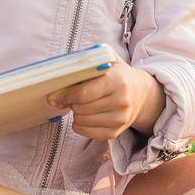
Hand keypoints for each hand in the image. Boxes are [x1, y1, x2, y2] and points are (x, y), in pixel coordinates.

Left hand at [46, 64, 164, 140]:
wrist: (141, 92)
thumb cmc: (116, 74)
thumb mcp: (104, 61)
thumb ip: (79, 70)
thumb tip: (54, 95)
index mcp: (117, 81)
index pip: (83, 93)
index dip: (65, 95)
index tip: (54, 95)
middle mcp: (121, 101)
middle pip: (81, 108)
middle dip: (71, 103)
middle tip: (72, 97)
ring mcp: (121, 119)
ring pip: (83, 121)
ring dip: (76, 113)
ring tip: (81, 104)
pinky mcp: (117, 132)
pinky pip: (89, 133)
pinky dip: (80, 125)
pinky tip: (83, 116)